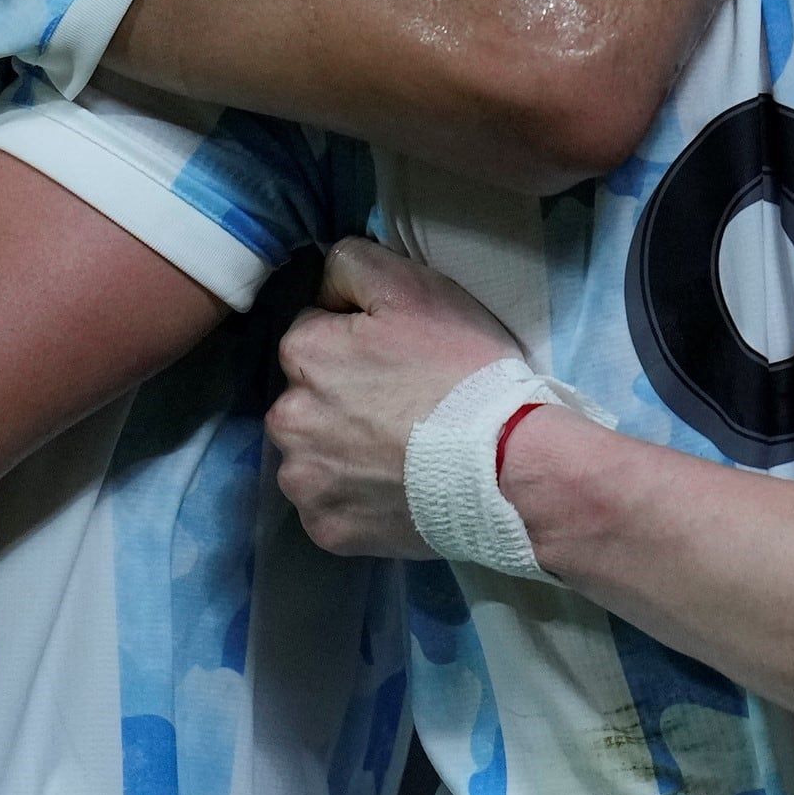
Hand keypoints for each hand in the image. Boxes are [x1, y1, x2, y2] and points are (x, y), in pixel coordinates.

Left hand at [267, 240, 526, 558]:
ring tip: (401, 451)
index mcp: (303, 354)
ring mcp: (304, 481)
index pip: (314, 333)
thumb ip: (353, 264)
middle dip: (341, 397)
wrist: (507, 468)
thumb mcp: (418, 287)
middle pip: (307, 397)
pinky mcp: (325, 529)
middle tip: (403, 405)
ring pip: (314, 453)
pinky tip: (397, 486)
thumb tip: (325, 285)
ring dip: (343, 449)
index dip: (357, 340)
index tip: (398, 357)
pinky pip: (331, 504)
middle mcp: (286, 419)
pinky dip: (357, 497)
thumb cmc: (463, 372)